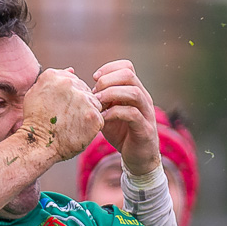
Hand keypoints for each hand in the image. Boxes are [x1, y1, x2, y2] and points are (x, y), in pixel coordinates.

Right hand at [21, 68, 102, 162]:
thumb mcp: (35, 93)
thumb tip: (72, 69)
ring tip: (73, 124)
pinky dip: (92, 125)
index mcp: (54, 76)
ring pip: (95, 103)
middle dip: (81, 103)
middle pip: (85, 90)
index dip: (70, 96)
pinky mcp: (93, 115)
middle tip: (68, 118)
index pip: (74, 81)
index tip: (63, 108)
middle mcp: (70, 84)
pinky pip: (100, 117)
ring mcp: (83, 99)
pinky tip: (80, 130)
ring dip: (88, 113)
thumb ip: (54, 79)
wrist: (38, 145)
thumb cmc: (35, 121)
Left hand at [92, 60, 159, 177]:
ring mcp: (146, 113)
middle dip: (107, 80)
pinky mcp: (145, 129)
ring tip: (97, 103)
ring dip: (111, 94)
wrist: (138, 158)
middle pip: (129, 75)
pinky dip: (115, 113)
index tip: (93, 79)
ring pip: (133, 92)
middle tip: (94, 93)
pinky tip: (103, 118)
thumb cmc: (121, 134)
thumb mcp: (107, 113)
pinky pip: (132, 114)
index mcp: (135, 91)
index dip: (108, 68)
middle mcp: (143, 98)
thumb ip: (99, 101)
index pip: (127, 66)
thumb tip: (80, 88)